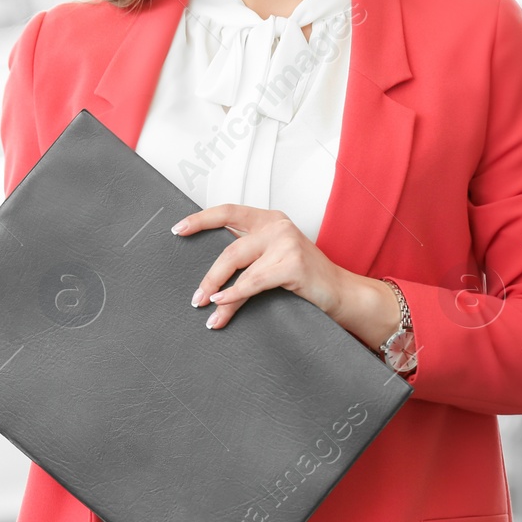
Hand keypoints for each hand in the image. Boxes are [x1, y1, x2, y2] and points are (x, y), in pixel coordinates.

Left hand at [178, 204, 362, 332]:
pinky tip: (223, 304)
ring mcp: (286, 242)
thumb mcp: (272, 261)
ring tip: (208, 310)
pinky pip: (254, 282)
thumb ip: (247, 257)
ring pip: (239, 267)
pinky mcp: (293, 263)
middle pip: (229, 249)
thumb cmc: (305, 278)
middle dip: (209, 276)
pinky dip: (235, 295)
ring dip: (219, 292)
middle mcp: (276, 225)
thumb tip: (209, 278)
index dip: (200, 220)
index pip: (227, 212)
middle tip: (196, 298)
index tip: (178, 230)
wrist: (343, 293)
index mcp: (268, 219)